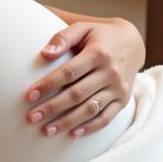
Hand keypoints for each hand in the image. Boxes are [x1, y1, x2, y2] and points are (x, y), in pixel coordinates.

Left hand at [22, 18, 144, 138]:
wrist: (133, 43)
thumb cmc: (99, 35)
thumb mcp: (83, 27)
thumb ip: (63, 38)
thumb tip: (45, 53)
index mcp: (98, 53)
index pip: (69, 72)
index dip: (48, 85)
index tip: (29, 95)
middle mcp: (110, 73)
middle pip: (77, 94)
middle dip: (52, 107)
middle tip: (31, 117)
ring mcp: (118, 88)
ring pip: (90, 109)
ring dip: (67, 122)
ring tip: (46, 131)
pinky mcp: (123, 100)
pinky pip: (107, 118)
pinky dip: (90, 128)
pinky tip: (72, 134)